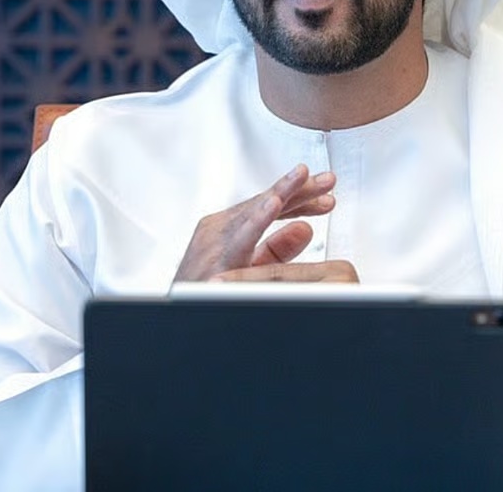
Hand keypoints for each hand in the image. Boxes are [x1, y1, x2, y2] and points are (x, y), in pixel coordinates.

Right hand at [173, 164, 356, 282]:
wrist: (174, 324)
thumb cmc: (207, 292)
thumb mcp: (250, 267)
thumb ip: (277, 248)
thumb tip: (306, 229)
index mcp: (230, 228)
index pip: (271, 206)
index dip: (301, 199)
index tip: (328, 196)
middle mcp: (220, 229)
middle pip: (267, 202)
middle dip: (300, 190)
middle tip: (328, 180)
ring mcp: (214, 241)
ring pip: (254, 211)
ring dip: (281, 193)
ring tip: (302, 177)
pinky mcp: (213, 259)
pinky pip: (239, 236)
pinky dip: (257, 218)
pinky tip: (274, 203)